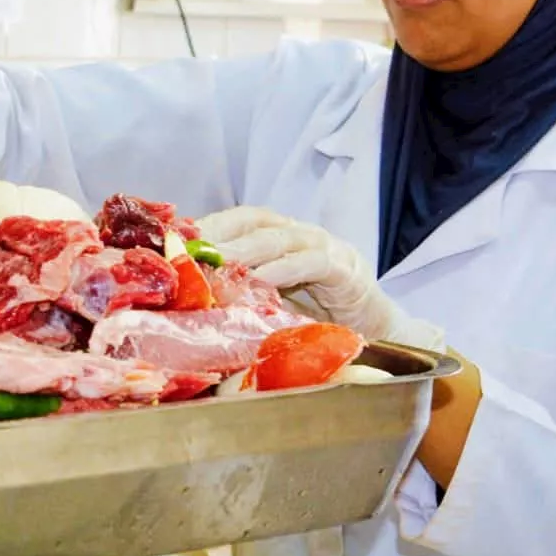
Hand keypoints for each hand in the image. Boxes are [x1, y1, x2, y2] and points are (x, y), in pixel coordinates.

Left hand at [198, 206, 443, 349]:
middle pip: (256, 222)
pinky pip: (314, 263)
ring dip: (247, 249)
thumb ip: (242, 296)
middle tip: (190, 248)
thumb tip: (195, 300)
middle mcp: (302, 235)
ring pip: (282, 238)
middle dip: (220, 233)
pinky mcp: (347, 271)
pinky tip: (263, 279)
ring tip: (219, 260)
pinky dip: (286, 269)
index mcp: (282, 237)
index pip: (240, 220)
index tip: (176, 237)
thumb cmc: (321, 320)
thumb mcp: (273, 305)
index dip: (209, 225)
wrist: (379, 334)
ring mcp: (327, 248)